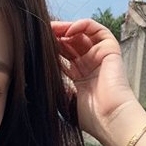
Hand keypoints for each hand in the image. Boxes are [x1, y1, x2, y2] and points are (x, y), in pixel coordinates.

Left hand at [50, 18, 140, 145]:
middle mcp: (89, 65)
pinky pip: (97, 30)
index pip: (63, 56)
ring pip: (82, 34)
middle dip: (55, 36)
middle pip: (70, 43)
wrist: (110, 119)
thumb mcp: (65, 101)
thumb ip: (55, 86)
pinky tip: (68, 31)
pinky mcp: (110, 51)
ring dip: (66, 28)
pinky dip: (83, 25)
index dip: (50, 48)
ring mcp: (99, 57)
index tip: (36, 44)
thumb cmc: (91, 117)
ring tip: (53, 29)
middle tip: (41, 31)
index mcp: (79, 77)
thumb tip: (39, 75)